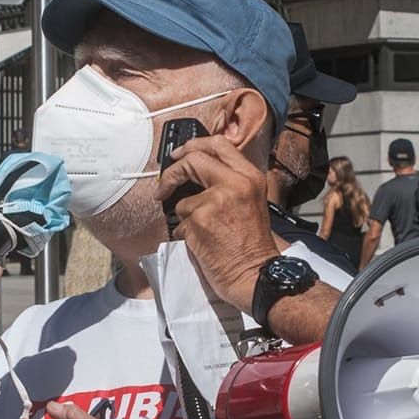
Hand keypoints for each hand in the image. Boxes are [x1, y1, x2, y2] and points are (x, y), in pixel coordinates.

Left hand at [153, 136, 280, 311]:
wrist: (255, 274)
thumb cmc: (252, 244)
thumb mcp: (250, 200)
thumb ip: (229, 181)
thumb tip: (196, 169)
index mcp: (249, 177)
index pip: (217, 145)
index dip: (193, 146)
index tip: (179, 155)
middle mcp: (234, 184)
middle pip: (193, 160)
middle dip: (172, 173)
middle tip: (163, 186)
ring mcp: (215, 202)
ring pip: (182, 201)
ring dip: (186, 218)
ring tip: (206, 233)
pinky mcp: (199, 222)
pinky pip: (179, 224)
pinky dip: (186, 235)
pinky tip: (203, 244)